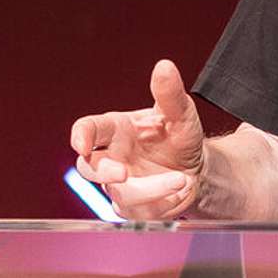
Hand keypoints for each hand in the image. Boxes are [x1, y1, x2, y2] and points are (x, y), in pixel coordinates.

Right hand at [69, 58, 203, 219]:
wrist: (197, 167)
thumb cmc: (179, 136)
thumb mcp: (180, 113)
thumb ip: (169, 93)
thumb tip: (165, 66)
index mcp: (116, 130)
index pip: (88, 130)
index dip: (80, 135)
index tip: (81, 143)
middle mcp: (112, 157)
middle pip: (89, 168)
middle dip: (104, 171)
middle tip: (124, 172)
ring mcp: (120, 184)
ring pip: (119, 194)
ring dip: (150, 190)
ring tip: (181, 179)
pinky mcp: (133, 206)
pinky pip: (140, 211)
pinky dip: (164, 202)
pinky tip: (183, 190)